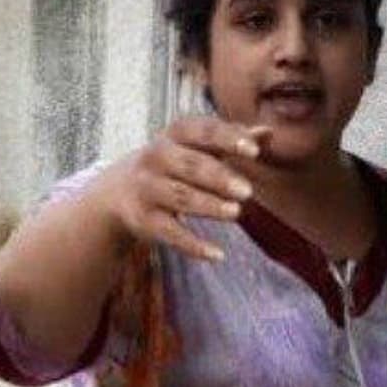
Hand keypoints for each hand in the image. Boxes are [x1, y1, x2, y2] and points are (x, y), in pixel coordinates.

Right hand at [98, 117, 269, 261]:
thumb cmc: (173, 163)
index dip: (228, 139)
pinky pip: (170, 233)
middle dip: (219, 178)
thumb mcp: (196, 147)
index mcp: (175, 135)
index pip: (202, 132)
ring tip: (235, 213)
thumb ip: (230, 140)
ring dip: (208, 206)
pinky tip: (218, 255)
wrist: (119, 190)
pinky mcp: (144, 220)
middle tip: (247, 191)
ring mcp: (147, 189)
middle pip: (191, 166)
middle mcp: (156, 157)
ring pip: (180, 197)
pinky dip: (193, 245)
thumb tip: (268, 132)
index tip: (254, 150)